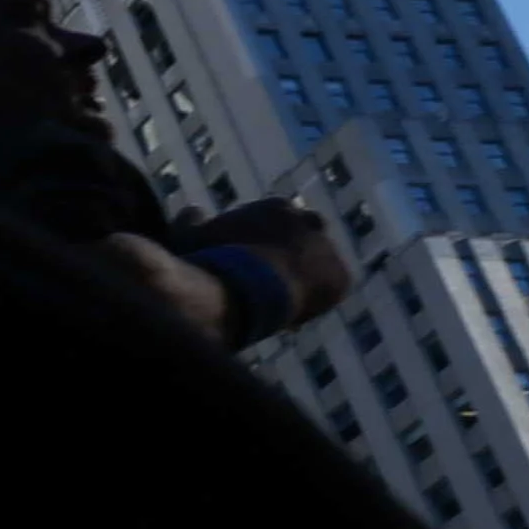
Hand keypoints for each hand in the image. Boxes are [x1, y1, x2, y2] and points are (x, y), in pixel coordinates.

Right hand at [176, 198, 352, 323]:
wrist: (242, 288)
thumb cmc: (209, 262)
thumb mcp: (189, 238)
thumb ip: (191, 222)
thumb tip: (192, 211)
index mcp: (277, 207)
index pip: (278, 221)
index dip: (264, 244)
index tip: (251, 265)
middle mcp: (309, 221)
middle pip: (305, 238)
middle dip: (292, 255)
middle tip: (273, 282)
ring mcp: (328, 250)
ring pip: (318, 266)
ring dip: (304, 280)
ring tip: (282, 306)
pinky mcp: (340, 278)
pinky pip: (330, 292)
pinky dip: (314, 303)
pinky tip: (291, 321)